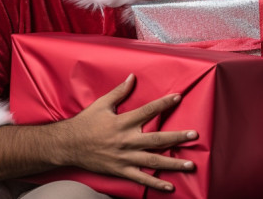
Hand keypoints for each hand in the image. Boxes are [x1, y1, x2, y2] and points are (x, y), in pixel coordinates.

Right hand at [56, 73, 197, 191]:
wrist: (68, 145)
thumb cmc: (86, 122)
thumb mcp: (102, 104)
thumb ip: (119, 91)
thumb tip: (132, 77)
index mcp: (123, 122)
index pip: (148, 111)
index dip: (163, 104)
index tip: (178, 98)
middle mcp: (126, 140)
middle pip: (156, 139)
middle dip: (177, 137)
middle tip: (194, 135)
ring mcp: (124, 157)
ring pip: (153, 161)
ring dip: (172, 163)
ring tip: (189, 165)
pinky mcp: (120, 170)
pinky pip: (141, 178)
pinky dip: (155, 183)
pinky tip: (170, 186)